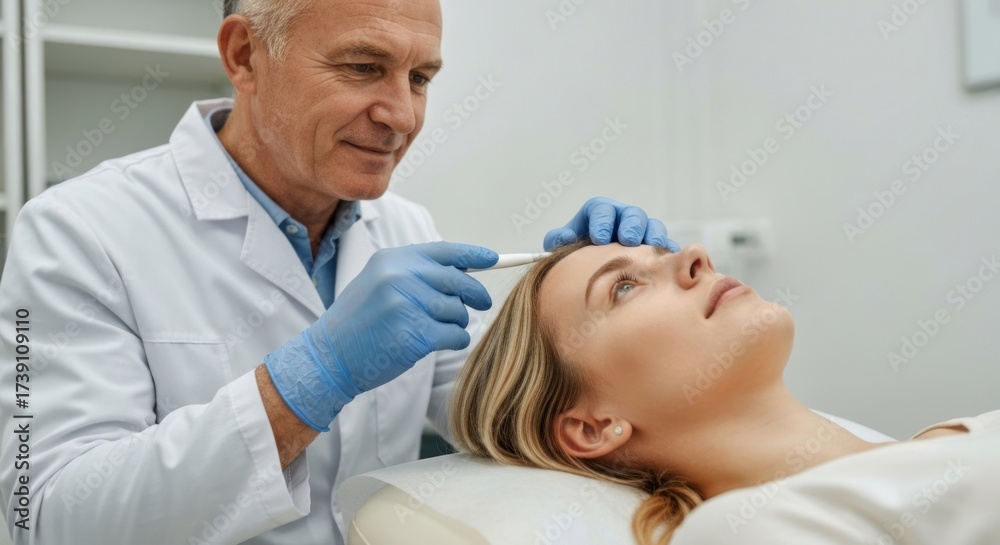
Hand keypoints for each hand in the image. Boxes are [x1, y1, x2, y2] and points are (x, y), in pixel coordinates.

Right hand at [264, 242, 497, 431]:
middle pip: (458, 280)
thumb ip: (414, 272)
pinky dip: (456, 340)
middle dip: (475, 293)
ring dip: (458, 321)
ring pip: (458, 310)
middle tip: (483, 303)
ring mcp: (407, 305)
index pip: (444, 251)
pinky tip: (440, 343)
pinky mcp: (415, 334)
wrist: (329, 357)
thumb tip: (461, 267)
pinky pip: (456, 334)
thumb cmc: (358, 323)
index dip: (474, 254)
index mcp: (392, 260)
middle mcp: (399, 277)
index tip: (494, 258)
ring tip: (438, 329)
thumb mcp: (378, 283)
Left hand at [543, 197, 679, 251]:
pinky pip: (667, 245)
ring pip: (652, 226)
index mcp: (600, 213)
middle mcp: (623, 219)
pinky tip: (669, 260)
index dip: (602, 222)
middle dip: (630, 226)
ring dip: (653, 236)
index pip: (601, 209)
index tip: (599, 238)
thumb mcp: (562, 243)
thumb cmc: (578, 250)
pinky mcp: (655, 247)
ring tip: (651, 248)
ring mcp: (642, 232)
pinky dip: (669, 251)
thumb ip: (558, 239)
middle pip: (631, 214)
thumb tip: (563, 237)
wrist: (592, 268)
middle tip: (627, 240)